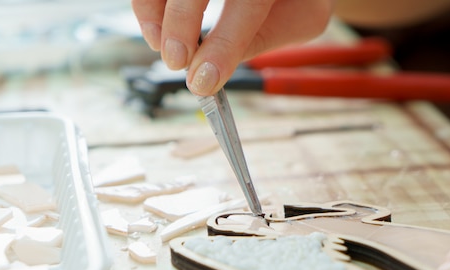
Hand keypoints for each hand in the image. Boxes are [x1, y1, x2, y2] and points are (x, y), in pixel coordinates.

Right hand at [132, 0, 333, 94]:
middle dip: (179, 26)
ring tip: (162, 45)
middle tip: (177, 62)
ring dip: (153, 13)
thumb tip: (214, 67)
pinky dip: (147, 4)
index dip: (222, 46)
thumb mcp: (302, 19)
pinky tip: (158, 26)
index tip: (202, 81)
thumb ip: (265, 40)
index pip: (247, 4)